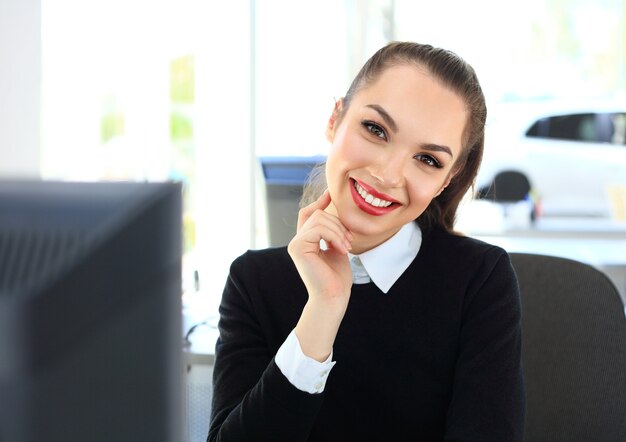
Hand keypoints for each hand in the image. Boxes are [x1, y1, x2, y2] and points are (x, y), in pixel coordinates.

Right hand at [288, 190, 353, 360]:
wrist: (334, 297)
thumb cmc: (337, 277)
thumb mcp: (337, 247)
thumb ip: (333, 231)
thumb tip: (332, 211)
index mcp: (306, 240)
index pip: (308, 213)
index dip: (319, 201)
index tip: (331, 193)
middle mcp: (297, 241)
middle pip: (317, 214)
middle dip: (338, 223)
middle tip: (350, 241)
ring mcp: (295, 244)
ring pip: (319, 219)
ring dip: (338, 230)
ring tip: (346, 246)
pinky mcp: (297, 248)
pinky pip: (317, 228)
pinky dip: (333, 235)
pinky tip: (341, 248)